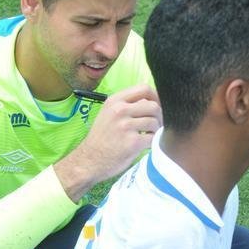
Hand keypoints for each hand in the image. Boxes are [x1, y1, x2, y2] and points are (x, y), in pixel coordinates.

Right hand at [55, 84, 161, 201]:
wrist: (89, 160)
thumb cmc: (101, 138)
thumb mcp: (108, 114)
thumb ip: (127, 105)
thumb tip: (152, 101)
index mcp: (114, 101)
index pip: (144, 88)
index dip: (156, 97)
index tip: (157, 106)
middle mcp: (119, 110)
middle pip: (153, 106)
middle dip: (158, 117)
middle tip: (154, 126)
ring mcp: (125, 126)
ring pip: (154, 122)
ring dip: (155, 131)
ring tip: (146, 136)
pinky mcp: (132, 142)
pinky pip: (152, 138)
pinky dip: (152, 142)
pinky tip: (144, 145)